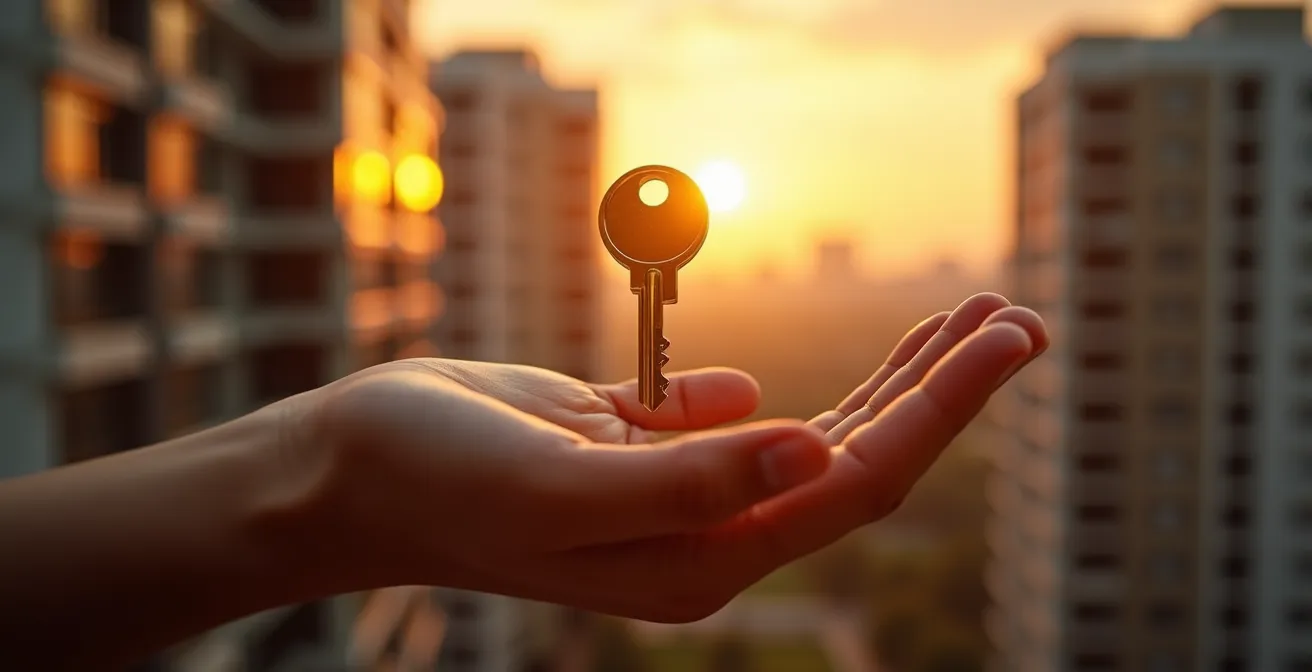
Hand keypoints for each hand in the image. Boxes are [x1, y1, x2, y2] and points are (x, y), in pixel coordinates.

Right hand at [279, 292, 1046, 621]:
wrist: (356, 471)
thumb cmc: (440, 479)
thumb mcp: (558, 482)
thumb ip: (686, 480)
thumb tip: (815, 455)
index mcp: (698, 559)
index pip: (854, 482)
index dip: (940, 409)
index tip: (1006, 337)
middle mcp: (705, 535)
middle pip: (857, 460)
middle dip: (941, 390)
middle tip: (1014, 317)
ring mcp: (682, 494)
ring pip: (819, 437)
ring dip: (896, 379)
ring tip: (969, 322)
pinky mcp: (652, 451)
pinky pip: (749, 419)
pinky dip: (809, 384)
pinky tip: (859, 373)